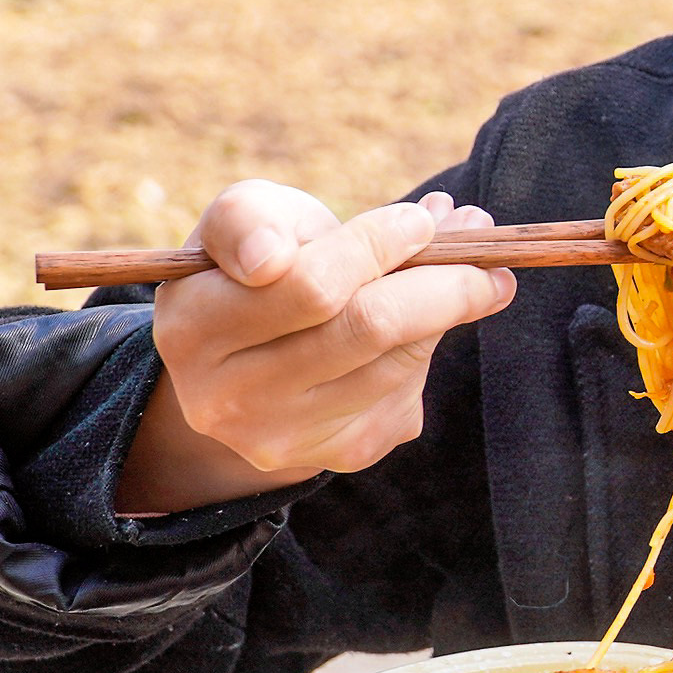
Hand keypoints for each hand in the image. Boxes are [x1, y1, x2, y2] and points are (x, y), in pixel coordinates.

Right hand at [114, 182, 514, 513]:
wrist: (259, 355)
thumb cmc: (259, 263)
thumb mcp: (242, 221)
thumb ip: (246, 221)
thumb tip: (271, 258)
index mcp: (192, 328)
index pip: (309, 285)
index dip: (377, 245)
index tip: (420, 219)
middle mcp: (228, 399)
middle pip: (368, 328)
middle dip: (441, 278)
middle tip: (480, 238)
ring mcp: (286, 437)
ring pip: (400, 361)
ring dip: (452, 305)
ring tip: (471, 268)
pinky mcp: (341, 453)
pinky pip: (411, 391)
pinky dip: (431, 345)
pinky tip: (428, 319)